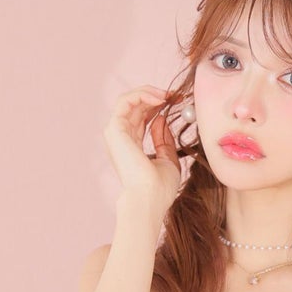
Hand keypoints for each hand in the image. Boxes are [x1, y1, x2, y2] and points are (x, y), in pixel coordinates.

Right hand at [102, 84, 181, 213]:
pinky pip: (125, 101)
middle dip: (156, 96)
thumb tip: (161, 119)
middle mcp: (121, 138)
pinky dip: (142, 95)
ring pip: (128, 100)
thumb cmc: (159, 187)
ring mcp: (116, 133)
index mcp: (131, 146)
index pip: (141, 117)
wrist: (149, 198)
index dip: (158, 106)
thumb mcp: (168, 160)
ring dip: (149, 93)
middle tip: (175, 95)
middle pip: (135, 106)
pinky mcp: (114, 129)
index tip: (177, 102)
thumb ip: (164, 140)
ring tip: (167, 95)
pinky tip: (160, 99)